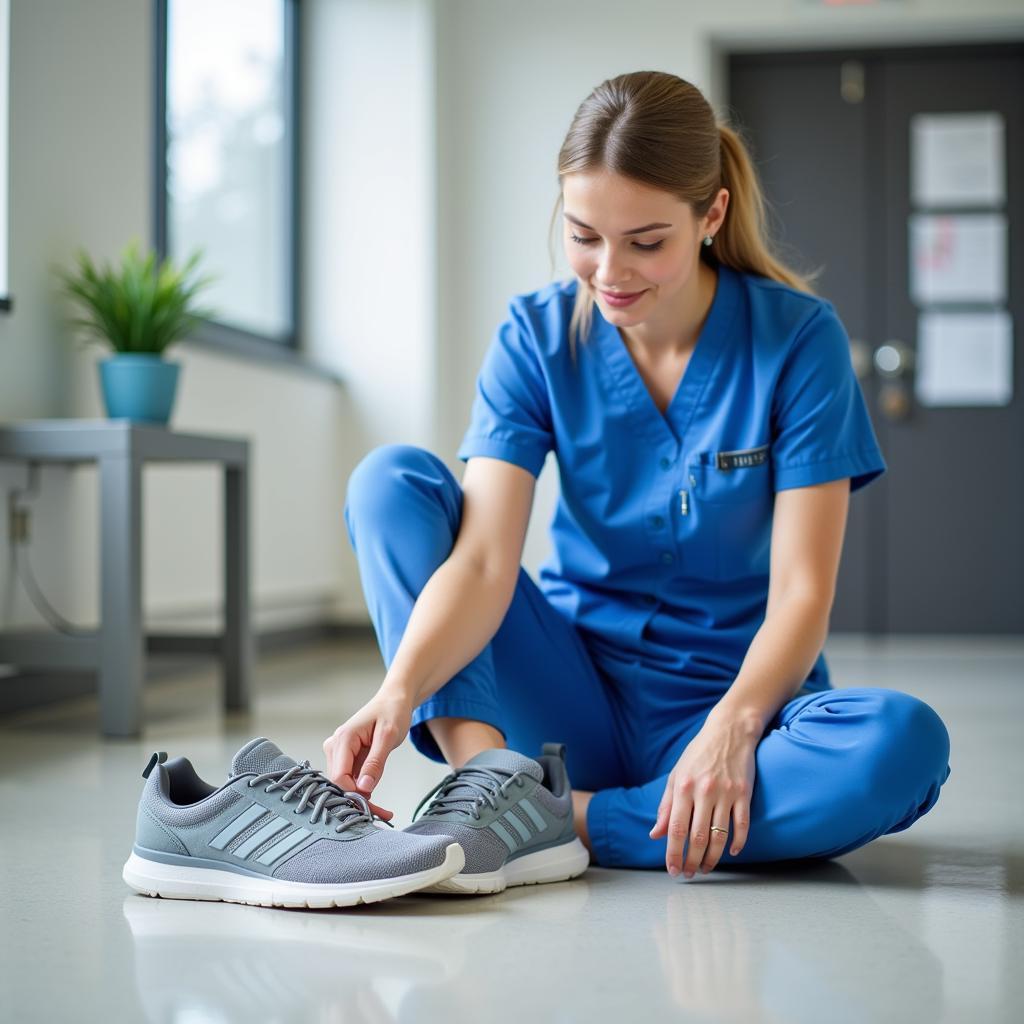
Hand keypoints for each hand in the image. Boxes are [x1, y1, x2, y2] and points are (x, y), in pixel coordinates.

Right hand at [322, 689, 412, 821]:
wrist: (394, 700)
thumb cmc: (392, 712)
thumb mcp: (389, 736)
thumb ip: (375, 762)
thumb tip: (364, 788)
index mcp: (343, 738)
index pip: (339, 776)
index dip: (353, 794)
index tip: (372, 807)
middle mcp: (335, 746)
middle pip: (340, 783)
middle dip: (358, 801)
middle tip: (383, 814)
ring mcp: (339, 752)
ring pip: (344, 784)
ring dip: (361, 799)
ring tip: (383, 812)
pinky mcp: (346, 757)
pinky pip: (350, 779)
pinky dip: (362, 791)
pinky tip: (376, 802)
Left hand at [648, 709, 760, 877]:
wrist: (729, 731)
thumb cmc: (698, 754)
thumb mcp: (676, 775)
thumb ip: (666, 806)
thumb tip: (656, 834)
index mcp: (684, 787)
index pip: (676, 829)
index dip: (674, 853)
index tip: (673, 870)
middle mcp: (704, 791)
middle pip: (697, 837)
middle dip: (692, 861)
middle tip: (689, 874)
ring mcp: (726, 793)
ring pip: (720, 835)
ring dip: (712, 858)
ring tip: (706, 869)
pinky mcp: (744, 793)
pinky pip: (742, 824)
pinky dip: (738, 843)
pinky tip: (732, 853)